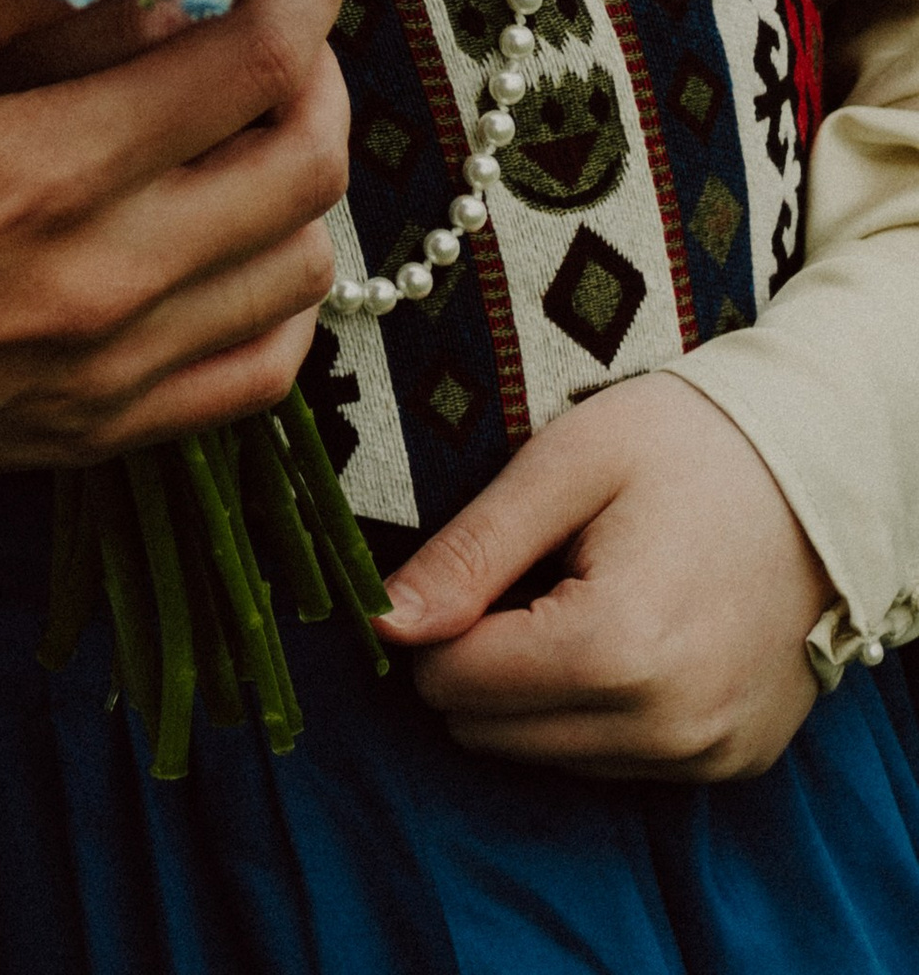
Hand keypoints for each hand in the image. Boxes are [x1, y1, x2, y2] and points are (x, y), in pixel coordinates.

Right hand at [0, 0, 347, 561]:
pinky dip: (279, 296)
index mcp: (49, 169)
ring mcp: (115, 372)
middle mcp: (108, 279)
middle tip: (279, 20)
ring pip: (303, 268)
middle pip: (308, 162)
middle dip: (319, 68)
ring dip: (301, 178)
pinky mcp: (103, 432)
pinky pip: (261, 372)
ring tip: (250, 122)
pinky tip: (229, 241)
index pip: (254, 64)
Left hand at [379, 369, 832, 777]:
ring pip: (547, 756)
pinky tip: (628, 631)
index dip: (439, 618)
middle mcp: (665, 725)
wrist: (822, 469)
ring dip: (538, 689)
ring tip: (584, 594)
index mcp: (615, 648)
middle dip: (482, 657)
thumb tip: (384, 625)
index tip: (474, 563)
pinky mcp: (731, 762)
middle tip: (532, 574)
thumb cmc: (684, 446)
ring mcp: (705, 754)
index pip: (454, 682)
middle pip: (491, 731)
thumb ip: (470, 552)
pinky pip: (615, 761)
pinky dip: (596, 709)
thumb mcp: (563, 467)